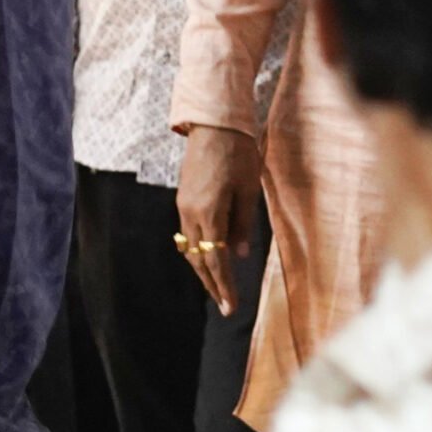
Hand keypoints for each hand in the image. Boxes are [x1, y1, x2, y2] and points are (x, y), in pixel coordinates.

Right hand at [174, 125, 261, 315]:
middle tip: (225, 306)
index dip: (224, 285)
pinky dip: (197, 251)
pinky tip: (207, 258)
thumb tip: (239, 255)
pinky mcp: (183, 199)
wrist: (214, 124)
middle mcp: (190, 214)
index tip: (231, 306)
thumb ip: (243, 223)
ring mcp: (183, 207)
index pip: (215, 260)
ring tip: (218, 288)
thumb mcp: (248, 188)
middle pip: (198, 260)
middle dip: (212, 284)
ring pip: (190, 249)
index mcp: (209, 213)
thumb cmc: (239, 152)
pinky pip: (187, 235)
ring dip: (203, 270)